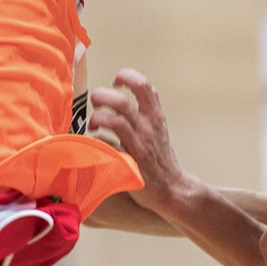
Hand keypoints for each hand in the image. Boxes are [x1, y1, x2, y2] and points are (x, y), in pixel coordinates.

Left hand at [88, 70, 190, 213]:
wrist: (172, 188)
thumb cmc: (161, 158)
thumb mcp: (160, 128)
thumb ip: (149, 108)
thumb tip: (135, 87)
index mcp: (155, 117)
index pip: (143, 85)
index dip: (125, 77)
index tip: (116, 82)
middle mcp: (147, 128)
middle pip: (121, 101)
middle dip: (101, 97)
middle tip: (97, 103)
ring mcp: (138, 146)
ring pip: (113, 121)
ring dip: (97, 119)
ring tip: (94, 124)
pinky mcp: (129, 163)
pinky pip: (107, 146)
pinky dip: (96, 141)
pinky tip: (95, 143)